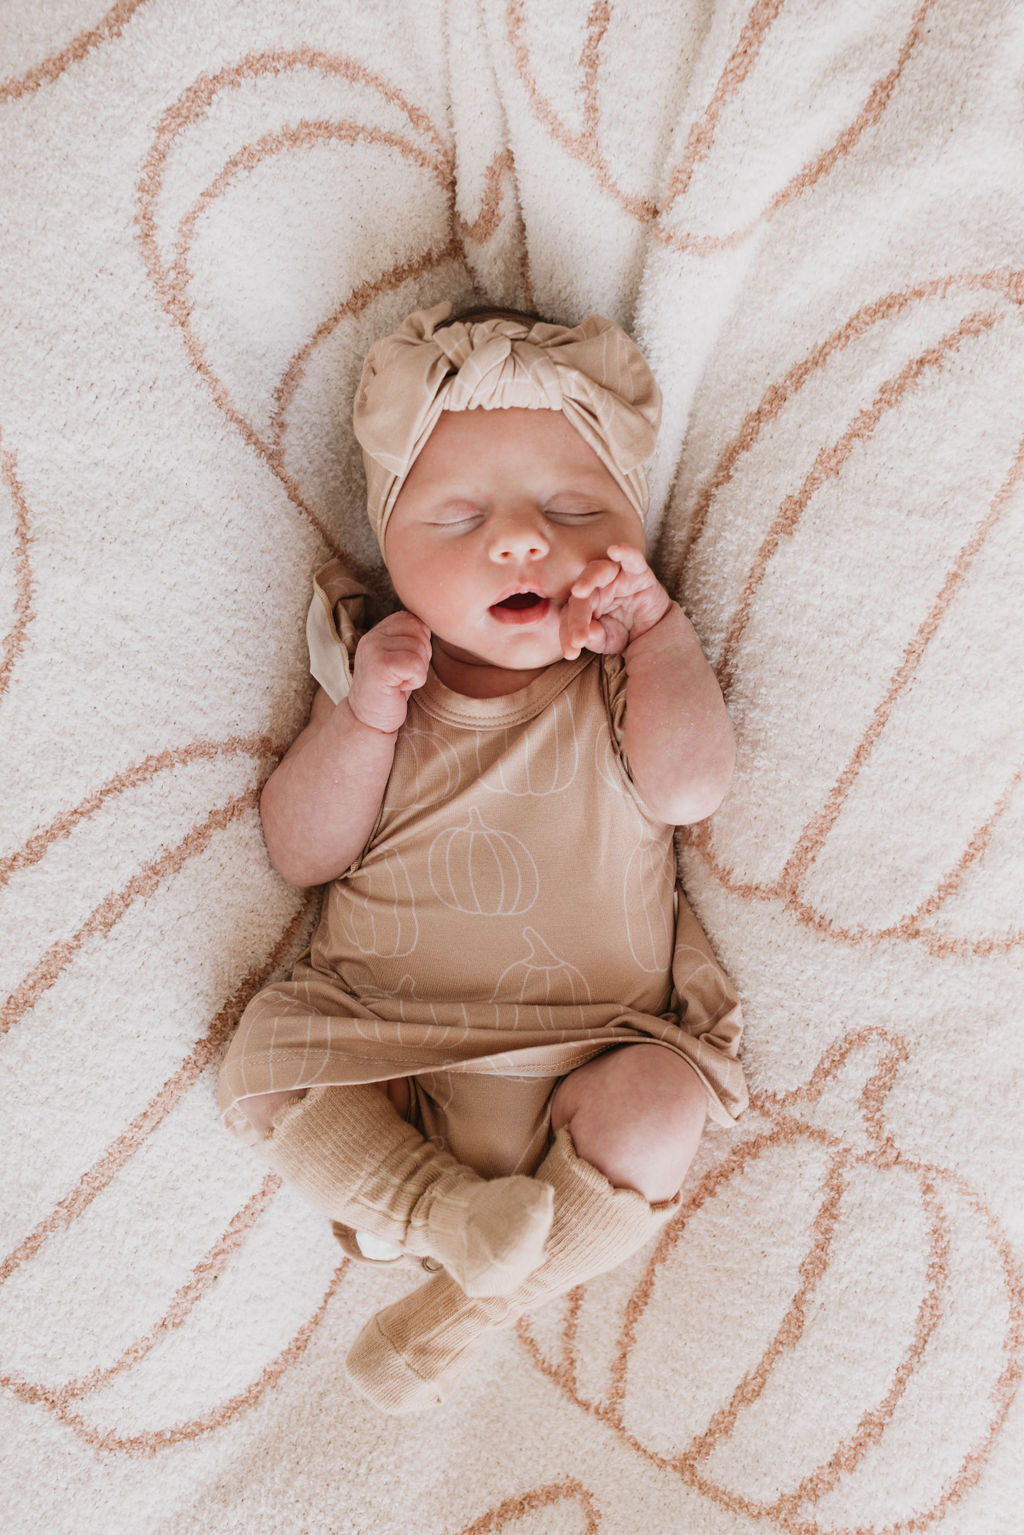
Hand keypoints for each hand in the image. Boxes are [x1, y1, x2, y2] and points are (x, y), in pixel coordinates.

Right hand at [347, 610, 431, 731]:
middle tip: (403, 675)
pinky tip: (399, 688)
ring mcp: (374, 650)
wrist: (369, 719)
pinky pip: (415, 666)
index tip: (407, 663)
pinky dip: (415, 680)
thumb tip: (439, 624)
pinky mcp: (379, 667)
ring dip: (417, 671)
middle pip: (419, 633)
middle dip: (421, 657)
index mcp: (379, 630)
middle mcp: (373, 636)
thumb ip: (412, 637)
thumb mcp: (401, 656)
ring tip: (399, 682)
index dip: (421, 643)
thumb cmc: (391, 689)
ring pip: (419, 650)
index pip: (414, 621)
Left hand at [560, 545, 672, 659]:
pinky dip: (624, 552)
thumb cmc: (623, 631)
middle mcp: (595, 586)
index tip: (571, 653)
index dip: (568, 634)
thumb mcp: (606, 640)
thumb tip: (584, 636)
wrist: (653, 630)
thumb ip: (594, 638)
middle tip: (577, 639)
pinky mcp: (638, 572)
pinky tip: (615, 550)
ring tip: (579, 592)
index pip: (569, 615)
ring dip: (588, 579)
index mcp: (581, 603)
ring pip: (598, 570)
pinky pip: (632, 558)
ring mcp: (615, 576)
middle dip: (576, 618)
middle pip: (580, 596)